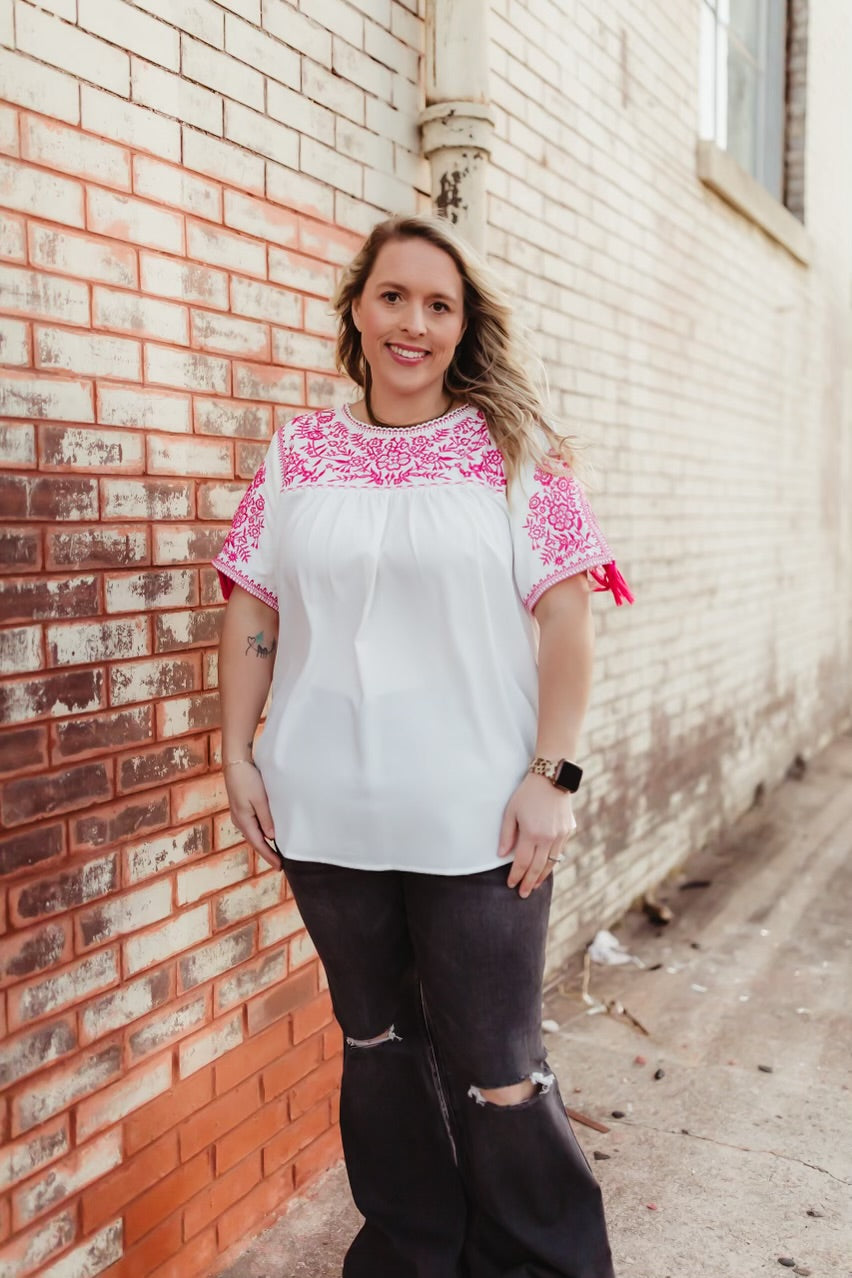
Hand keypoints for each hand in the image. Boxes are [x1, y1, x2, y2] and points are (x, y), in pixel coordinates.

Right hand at [224, 762, 279, 870]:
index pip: (259, 844)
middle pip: (255, 842)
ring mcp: (239, 814)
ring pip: (254, 834)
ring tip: (276, 851)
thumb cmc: (247, 779)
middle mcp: (239, 820)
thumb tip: (271, 837)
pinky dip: (261, 833)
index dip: (269, 856)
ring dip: (264, 843)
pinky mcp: (241, 808)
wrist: (235, 763)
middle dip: (267, 853)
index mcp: (244, 820)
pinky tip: (268, 833)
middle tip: (280, 863)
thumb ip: (266, 819)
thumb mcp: (260, 799)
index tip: (280, 866)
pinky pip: (252, 826)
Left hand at [498, 772, 576, 897]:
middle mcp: (548, 838)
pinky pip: (559, 852)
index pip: (522, 862)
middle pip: (537, 868)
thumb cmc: (527, 794)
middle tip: (523, 894)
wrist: (552, 778)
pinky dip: (552, 863)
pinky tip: (545, 868)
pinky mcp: (567, 831)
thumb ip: (507, 835)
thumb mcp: (511, 811)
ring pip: (551, 863)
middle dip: (529, 883)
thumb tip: (502, 855)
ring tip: (534, 886)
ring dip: (542, 876)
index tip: (510, 885)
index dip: (516, 875)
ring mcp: (560, 835)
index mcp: (532, 834)